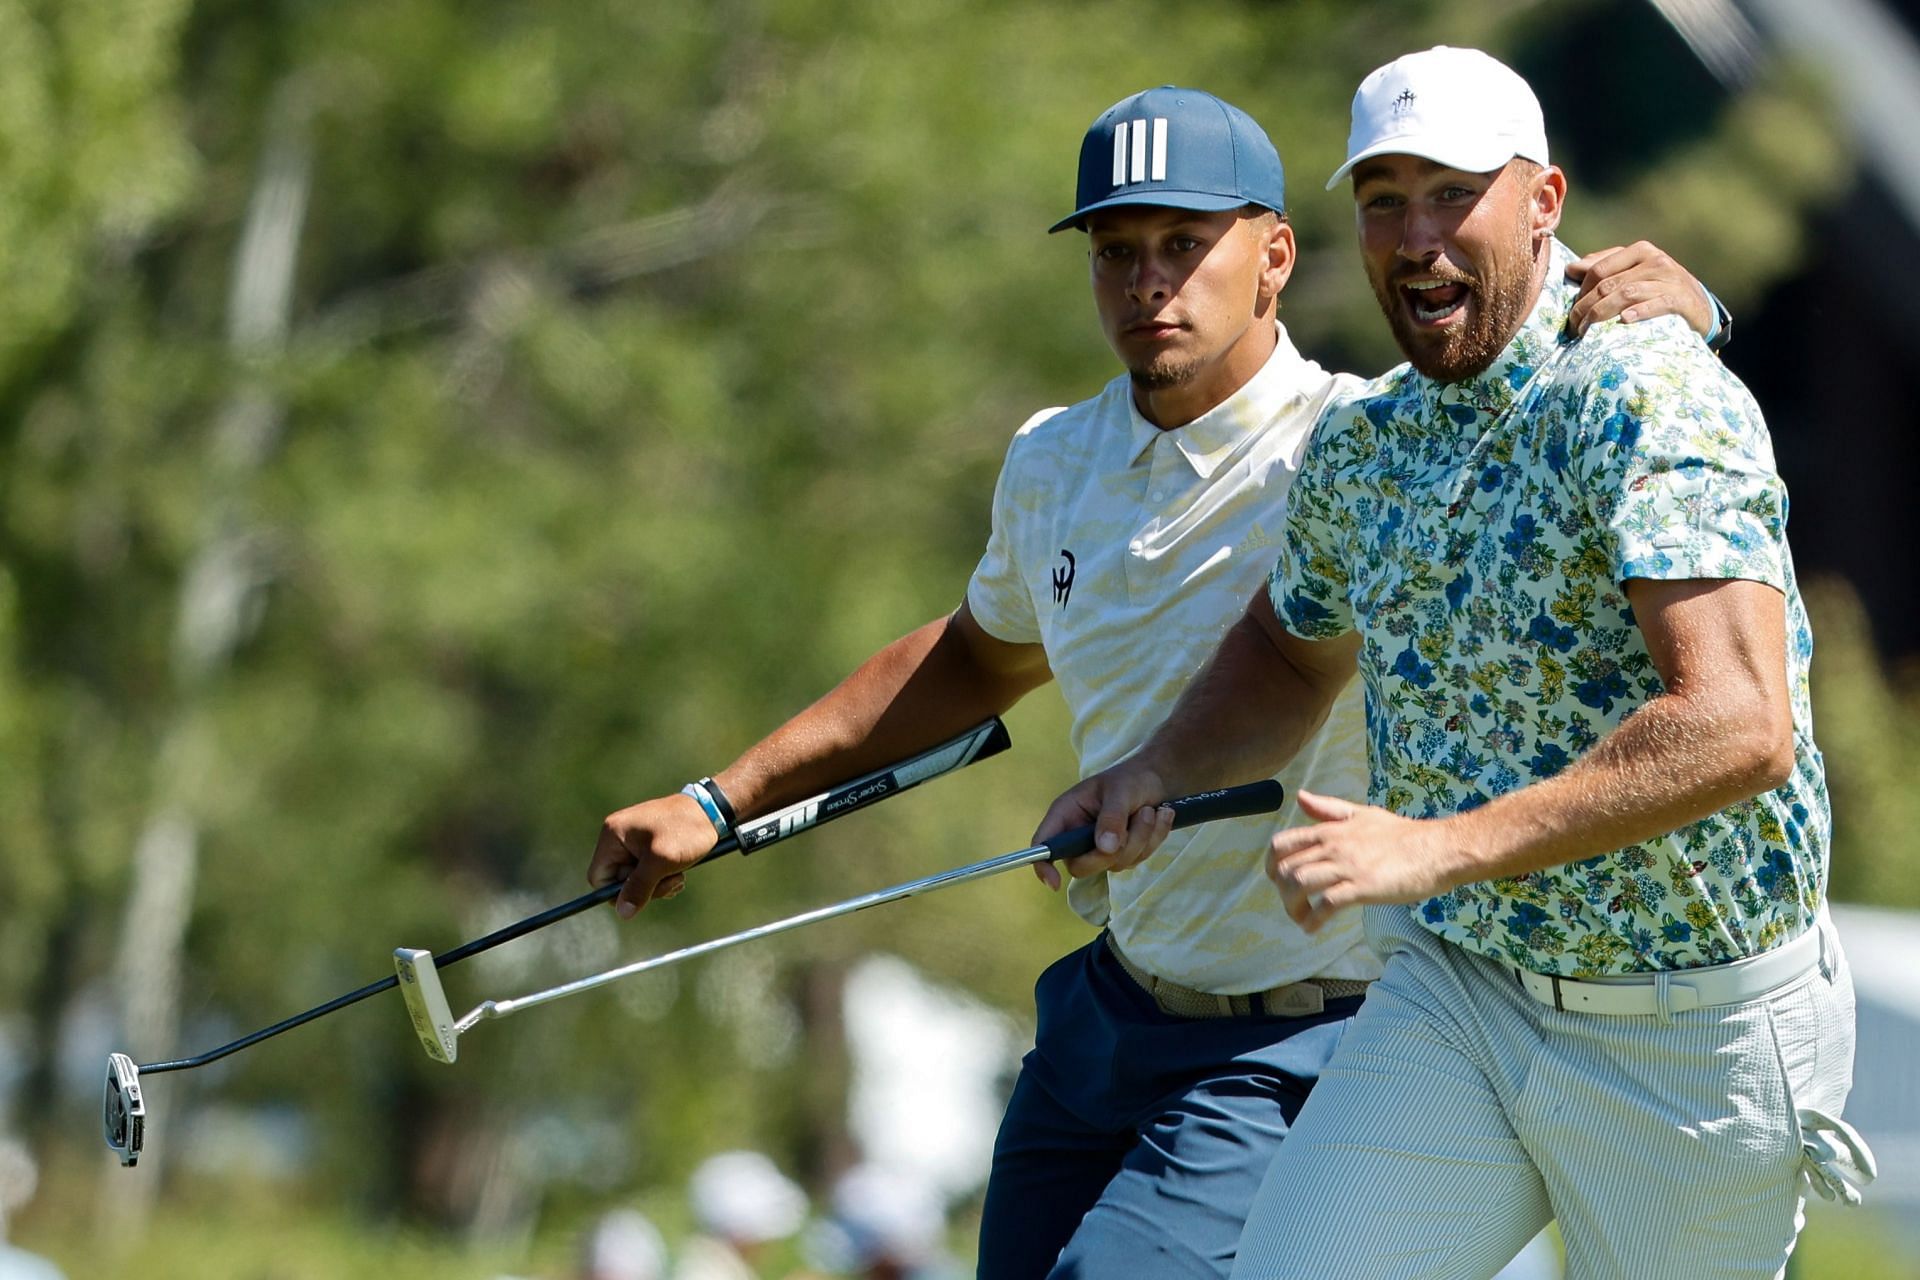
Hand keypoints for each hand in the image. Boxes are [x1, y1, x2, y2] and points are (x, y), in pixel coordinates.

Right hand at [587, 792, 716, 917]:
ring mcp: (633, 841)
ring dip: (657, 884)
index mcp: (613, 835)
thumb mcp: (661, 862)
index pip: (598, 877)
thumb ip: (639, 888)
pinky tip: (678, 871)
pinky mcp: (648, 845)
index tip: (642, 894)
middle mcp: (618, 837)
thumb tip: (623, 913)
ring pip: (636, 879)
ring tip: (678, 875)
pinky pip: (646, 871)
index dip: (617, 892)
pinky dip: (662, 876)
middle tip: (669, 881)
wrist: (711, 811)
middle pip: (619, 880)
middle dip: (645, 887)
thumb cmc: (685, 831)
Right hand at [1028, 760, 1175, 890]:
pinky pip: (1137, 860)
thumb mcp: (1120, 790)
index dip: (1043, 865)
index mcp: (1066, 814)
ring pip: (1115, 864)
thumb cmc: (1129, 779)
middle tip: (1140, 817)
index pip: (1044, 844)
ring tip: (1150, 809)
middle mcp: (1078, 836)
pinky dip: (1153, 839)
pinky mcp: (1122, 855)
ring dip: (1141, 837)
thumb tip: (1105, 849)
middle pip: (1082, 866)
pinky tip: (1160, 816)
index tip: (1055, 883)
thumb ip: (1112, 817)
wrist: (1156, 779)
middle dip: (1115, 849)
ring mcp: (1100, 849)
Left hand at [1266, 790, 1464, 930]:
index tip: (1276, 880)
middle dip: (1282, 892)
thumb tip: (1300, 796)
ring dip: (1293, 907)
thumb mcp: (1362, 814)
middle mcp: (1334, 846)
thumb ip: (1329, 809)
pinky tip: (1313, 928)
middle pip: (1287, 869)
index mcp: (1330, 830)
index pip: (1283, 844)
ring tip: (1302, 919)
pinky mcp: (1363, 887)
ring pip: (1300, 885)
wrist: (1438, 849)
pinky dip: (1313, 920)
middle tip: (1293, 905)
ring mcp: (1347, 866)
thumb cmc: (1403, 835)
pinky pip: (1326, 904)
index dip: (1272, 865)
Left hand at [1564, 241, 1712, 338]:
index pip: (1599, 269)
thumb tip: (1571, 268)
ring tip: (1586, 331)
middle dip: (1585, 307)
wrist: (1700, 308)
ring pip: (1626, 293)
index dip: (1580, 291)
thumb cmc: (1659, 291)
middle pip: (1608, 283)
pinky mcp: (1680, 299)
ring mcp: (1669, 279)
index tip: (1570, 312)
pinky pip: (1656, 303)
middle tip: (1574, 328)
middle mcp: (1655, 261)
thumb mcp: (1634, 275)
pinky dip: (1638, 311)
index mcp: (1640, 251)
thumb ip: (1606, 268)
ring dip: (1601, 314)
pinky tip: (1623, 320)